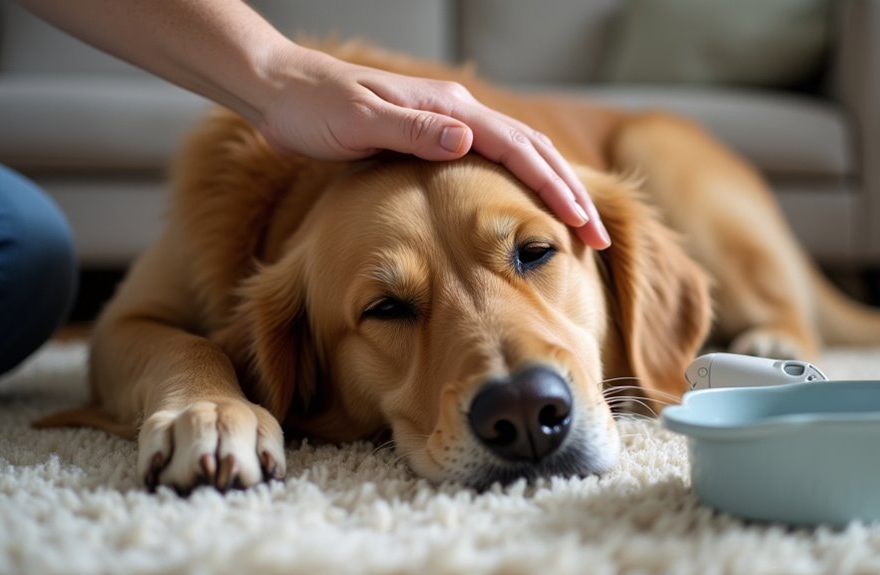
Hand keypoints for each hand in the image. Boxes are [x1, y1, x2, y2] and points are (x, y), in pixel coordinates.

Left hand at [255, 47, 610, 249]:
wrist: (283, 91)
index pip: (518, 149)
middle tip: (597, 236)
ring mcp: (449, 123)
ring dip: (553, 189)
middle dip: (570, 193)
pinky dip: (524, 184)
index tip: (581, 223)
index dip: (554, 187)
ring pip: (520, 154)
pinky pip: (495, 162)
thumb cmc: (314, 110)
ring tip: (578, 227)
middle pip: (532, 151)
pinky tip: (528, 208)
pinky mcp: (436, 136)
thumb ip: (413, 130)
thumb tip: (468, 140)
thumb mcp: (358, 121)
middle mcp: (457, 112)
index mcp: (448, 108)